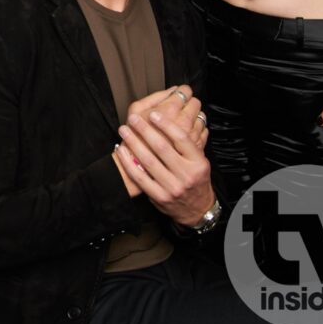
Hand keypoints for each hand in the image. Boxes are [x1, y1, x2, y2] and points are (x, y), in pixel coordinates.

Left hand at [115, 106, 214, 227]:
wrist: (197, 209)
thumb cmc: (196, 179)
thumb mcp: (200, 162)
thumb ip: (191, 143)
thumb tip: (180, 117)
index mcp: (198, 163)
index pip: (182, 139)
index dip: (166, 124)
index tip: (153, 114)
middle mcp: (186, 175)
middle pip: (162, 148)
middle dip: (145, 130)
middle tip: (134, 119)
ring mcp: (172, 187)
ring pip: (149, 161)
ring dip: (133, 142)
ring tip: (124, 130)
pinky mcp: (159, 196)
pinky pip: (139, 177)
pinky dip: (128, 162)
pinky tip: (121, 150)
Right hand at [128, 86, 207, 150]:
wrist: (141, 167)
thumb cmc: (135, 139)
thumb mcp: (136, 112)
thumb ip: (155, 97)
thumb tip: (173, 90)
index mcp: (169, 111)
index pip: (184, 91)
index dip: (181, 91)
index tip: (177, 94)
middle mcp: (184, 123)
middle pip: (195, 103)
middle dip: (188, 102)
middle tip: (180, 106)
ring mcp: (192, 136)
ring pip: (201, 117)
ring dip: (194, 116)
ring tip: (183, 120)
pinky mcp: (197, 148)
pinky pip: (204, 132)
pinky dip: (197, 129)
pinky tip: (187, 131)